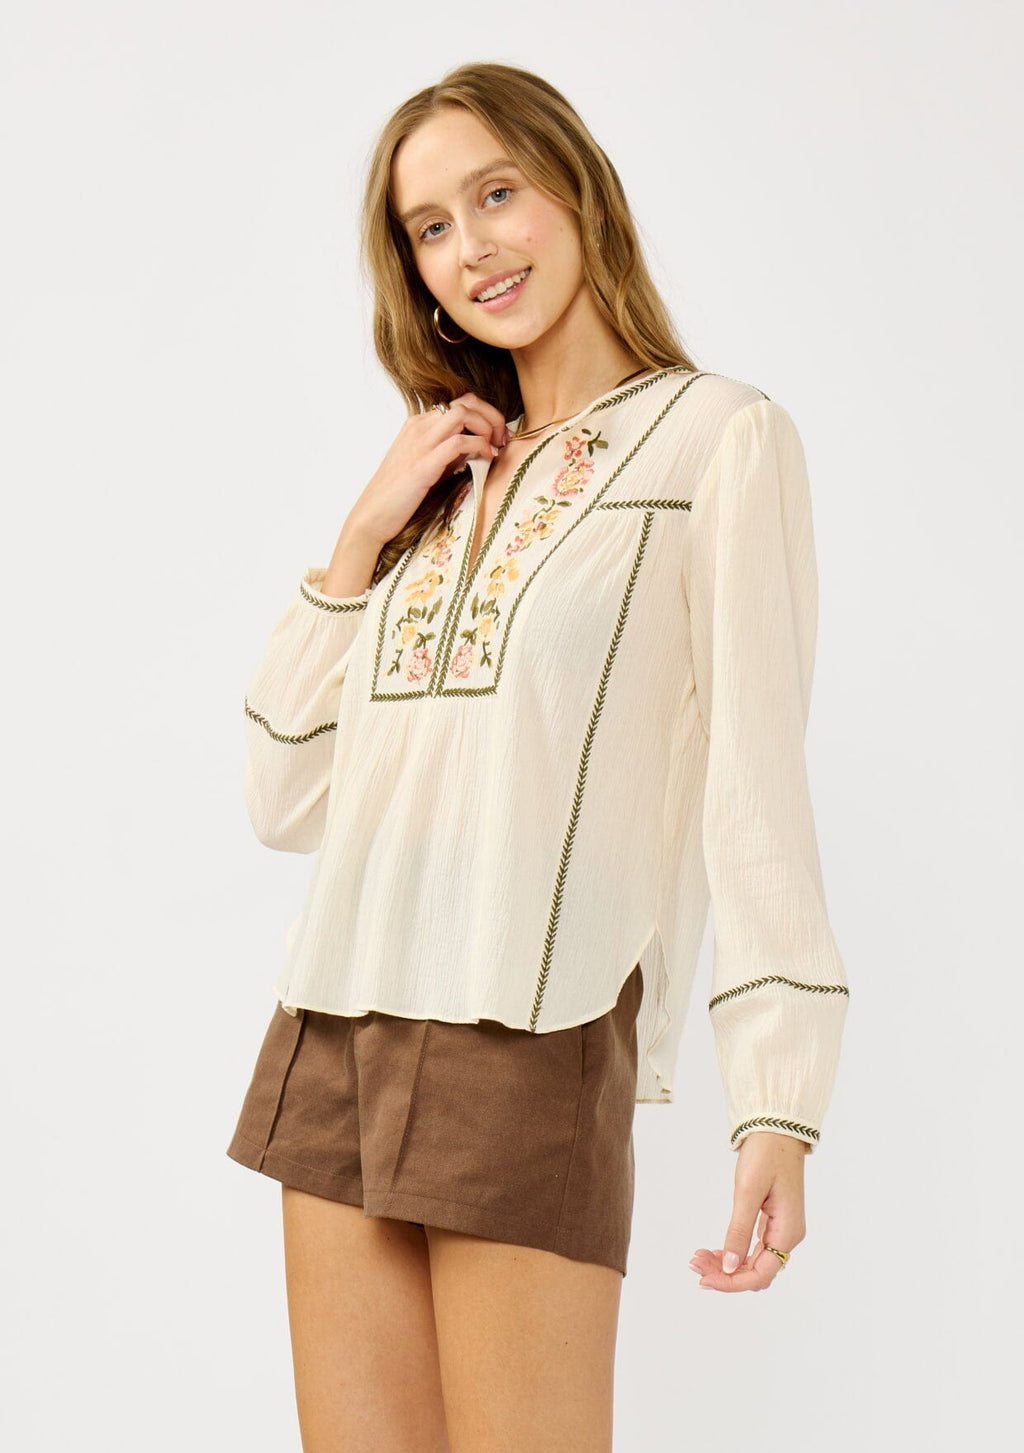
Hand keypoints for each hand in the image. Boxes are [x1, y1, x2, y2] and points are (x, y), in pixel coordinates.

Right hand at [349, 392, 508, 546]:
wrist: (371, 517)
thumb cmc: (399, 496)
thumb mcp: (427, 466)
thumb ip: (448, 453)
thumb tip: (475, 447)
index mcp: (417, 425)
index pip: (460, 403)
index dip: (486, 414)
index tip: (498, 435)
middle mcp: (419, 427)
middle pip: (466, 401)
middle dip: (492, 416)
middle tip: (503, 439)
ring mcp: (420, 444)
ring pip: (463, 413)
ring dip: (487, 427)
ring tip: (495, 447)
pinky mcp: (423, 465)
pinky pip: (458, 442)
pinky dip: (479, 446)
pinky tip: (486, 458)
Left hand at [688, 1131, 807, 1292]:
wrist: (776, 1128)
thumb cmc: (765, 1154)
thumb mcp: (747, 1191)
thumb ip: (739, 1230)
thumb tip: (731, 1267)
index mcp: (787, 1231)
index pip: (760, 1273)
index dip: (732, 1282)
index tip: (705, 1280)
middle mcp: (788, 1235)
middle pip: (756, 1270)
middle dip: (725, 1273)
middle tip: (694, 1264)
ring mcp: (781, 1229)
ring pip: (752, 1261)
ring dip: (726, 1264)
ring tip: (698, 1257)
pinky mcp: (772, 1221)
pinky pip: (753, 1247)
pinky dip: (733, 1251)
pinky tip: (713, 1251)